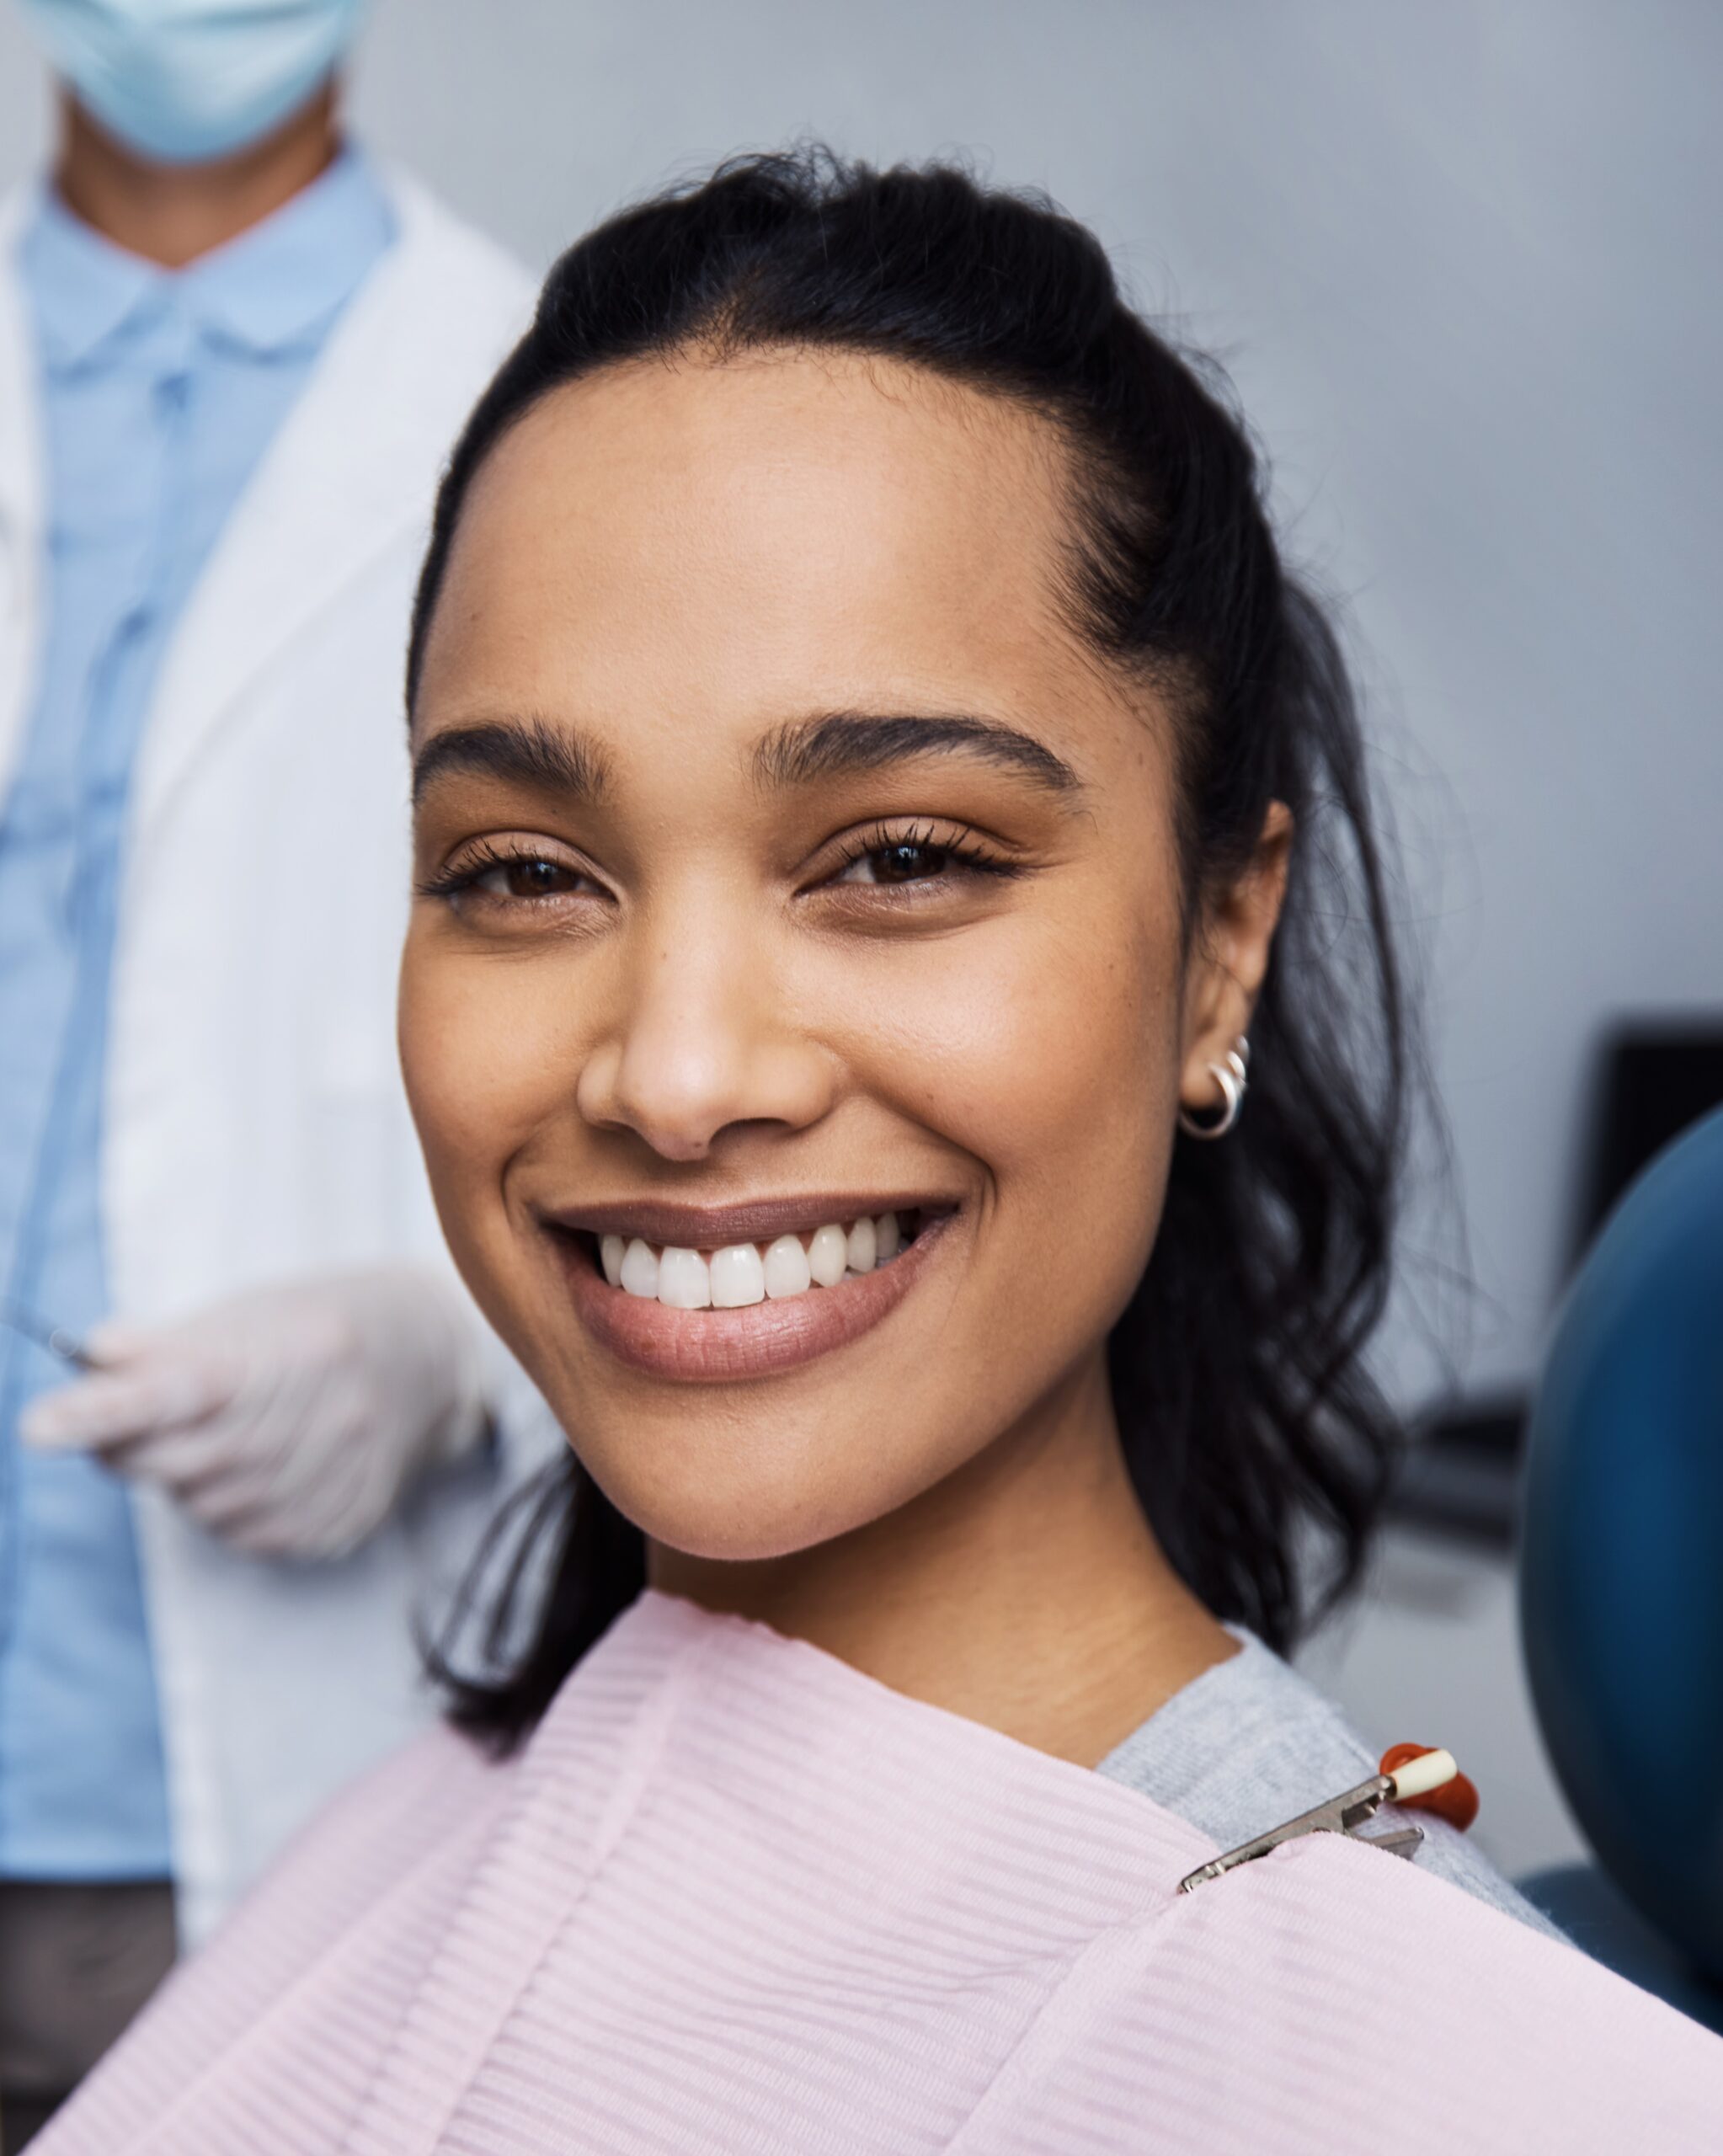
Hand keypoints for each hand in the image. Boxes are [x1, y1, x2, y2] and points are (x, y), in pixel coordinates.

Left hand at [20, 1268, 488, 1559]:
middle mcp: (327, 1417)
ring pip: (205, 1505)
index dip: (106, 1410)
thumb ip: (169, 1341)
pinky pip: (244, 1534)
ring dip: (181, 1476)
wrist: (436, 1360)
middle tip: (118, 1423)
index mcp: (299, 1349)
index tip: (40, 1425)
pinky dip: (224, 1505)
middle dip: (127, 1446)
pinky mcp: (342, 1522)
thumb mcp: (253, 1310)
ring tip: (218, 1434)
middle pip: (180, 1459)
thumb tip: (91, 1358)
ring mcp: (340, 1478)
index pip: (183, 1388)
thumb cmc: (326, 1324)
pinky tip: (253, 1467)